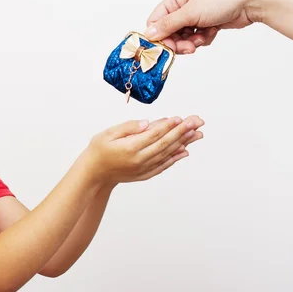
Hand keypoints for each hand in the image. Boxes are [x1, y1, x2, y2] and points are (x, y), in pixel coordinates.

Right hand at [85, 116, 203, 183]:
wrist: (94, 173)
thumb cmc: (98, 150)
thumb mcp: (107, 133)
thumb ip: (128, 127)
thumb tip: (147, 123)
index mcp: (129, 148)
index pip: (154, 134)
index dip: (168, 126)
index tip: (180, 117)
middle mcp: (139, 160)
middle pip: (165, 144)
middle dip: (183, 132)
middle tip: (197, 122)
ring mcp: (143, 168)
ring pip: (167, 154)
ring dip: (184, 143)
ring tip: (198, 133)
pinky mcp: (145, 174)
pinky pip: (163, 165)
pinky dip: (175, 158)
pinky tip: (186, 151)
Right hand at [144, 0, 258, 53]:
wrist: (250, 1)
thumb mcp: (190, 12)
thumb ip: (168, 25)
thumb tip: (148, 34)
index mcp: (174, 0)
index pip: (155, 22)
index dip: (159, 37)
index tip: (167, 48)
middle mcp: (181, 8)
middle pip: (169, 33)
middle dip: (178, 42)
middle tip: (189, 48)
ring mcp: (194, 17)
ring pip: (182, 38)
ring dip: (191, 42)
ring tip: (202, 38)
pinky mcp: (205, 25)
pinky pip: (195, 39)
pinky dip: (203, 39)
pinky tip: (212, 32)